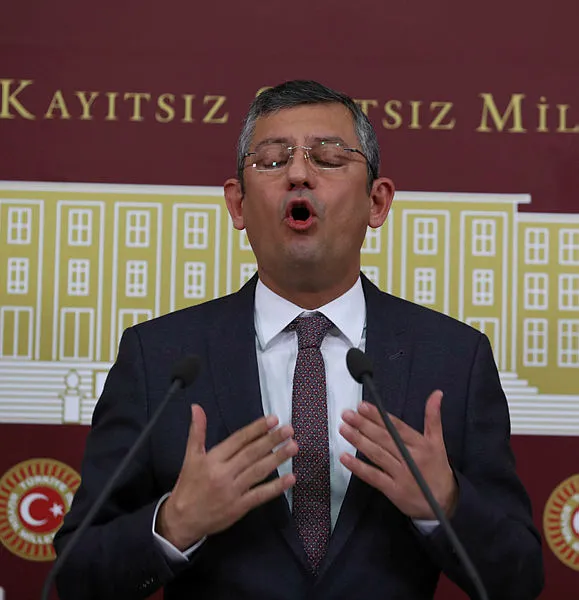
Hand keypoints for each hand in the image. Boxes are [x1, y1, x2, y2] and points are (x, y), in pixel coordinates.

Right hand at [157, 404, 296, 549]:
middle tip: (289, 430)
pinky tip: (290, 478)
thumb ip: (197, 431)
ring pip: (258, 471)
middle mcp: (224, 473)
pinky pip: (260, 495)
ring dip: (277, 459)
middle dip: (271, 440)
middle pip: (251, 453)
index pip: (239, 440)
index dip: (256, 429)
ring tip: (293, 447)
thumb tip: (196, 408)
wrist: (182, 520)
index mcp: (213, 459)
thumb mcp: (190, 457)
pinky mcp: (239, 507)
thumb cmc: (188, 486)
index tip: (273, 419)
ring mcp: (233, 491)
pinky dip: (276, 487)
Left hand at [339, 391, 456, 519]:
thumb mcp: (438, 442)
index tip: (363, 406)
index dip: (378, 416)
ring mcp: (401, 475)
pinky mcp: (393, 490)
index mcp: (421, 444)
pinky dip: (358, 467)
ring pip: (377, 454)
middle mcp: (411, 458)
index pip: (396, 427)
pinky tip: (345, 457)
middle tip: (347, 414)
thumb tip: (436, 393)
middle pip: (384, 438)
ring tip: (344, 428)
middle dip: (364, 425)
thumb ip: (433, 417)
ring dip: (359, 441)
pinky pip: (373, 477)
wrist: (446, 504)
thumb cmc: (437, 469)